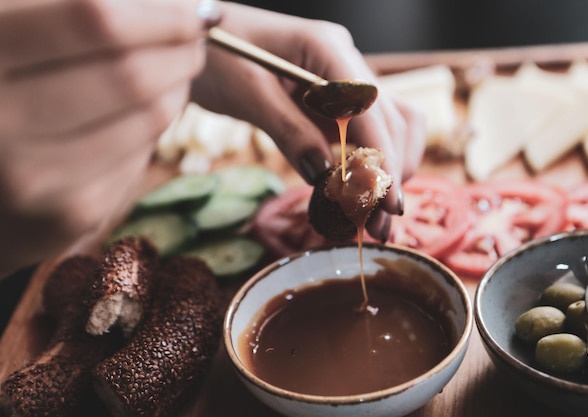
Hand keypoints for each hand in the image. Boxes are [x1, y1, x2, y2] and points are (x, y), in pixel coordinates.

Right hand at [0, 0, 213, 277]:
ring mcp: (32, 174)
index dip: (161, 15)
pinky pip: (142, 155)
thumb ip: (74, 12)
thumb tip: (172, 4)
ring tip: (174, 72)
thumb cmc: (7, 88)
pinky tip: (142, 115)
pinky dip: (154, 128)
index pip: (93, 18)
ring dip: (177, 89)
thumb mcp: (17, 29)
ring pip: (150, 117)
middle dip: (181, 53)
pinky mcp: (68, 213)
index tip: (194, 13)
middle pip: (131, 73)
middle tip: (193, 43)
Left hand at [191, 2, 424, 240]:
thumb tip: (323, 175)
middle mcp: (346, 62)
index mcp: (328, 48)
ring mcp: (343, 80)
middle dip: (390, 175)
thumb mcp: (247, 93)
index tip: (389, 203)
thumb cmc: (215, 53)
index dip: (385, 159)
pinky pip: (362, 134)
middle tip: (378, 228)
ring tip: (371, 217)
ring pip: (388, 128)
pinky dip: (366, 165)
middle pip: (391, 121)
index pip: (372, 109)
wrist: (195, 39)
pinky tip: (356, 193)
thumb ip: (288, 131)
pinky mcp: (333, 100)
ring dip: (387, 171)